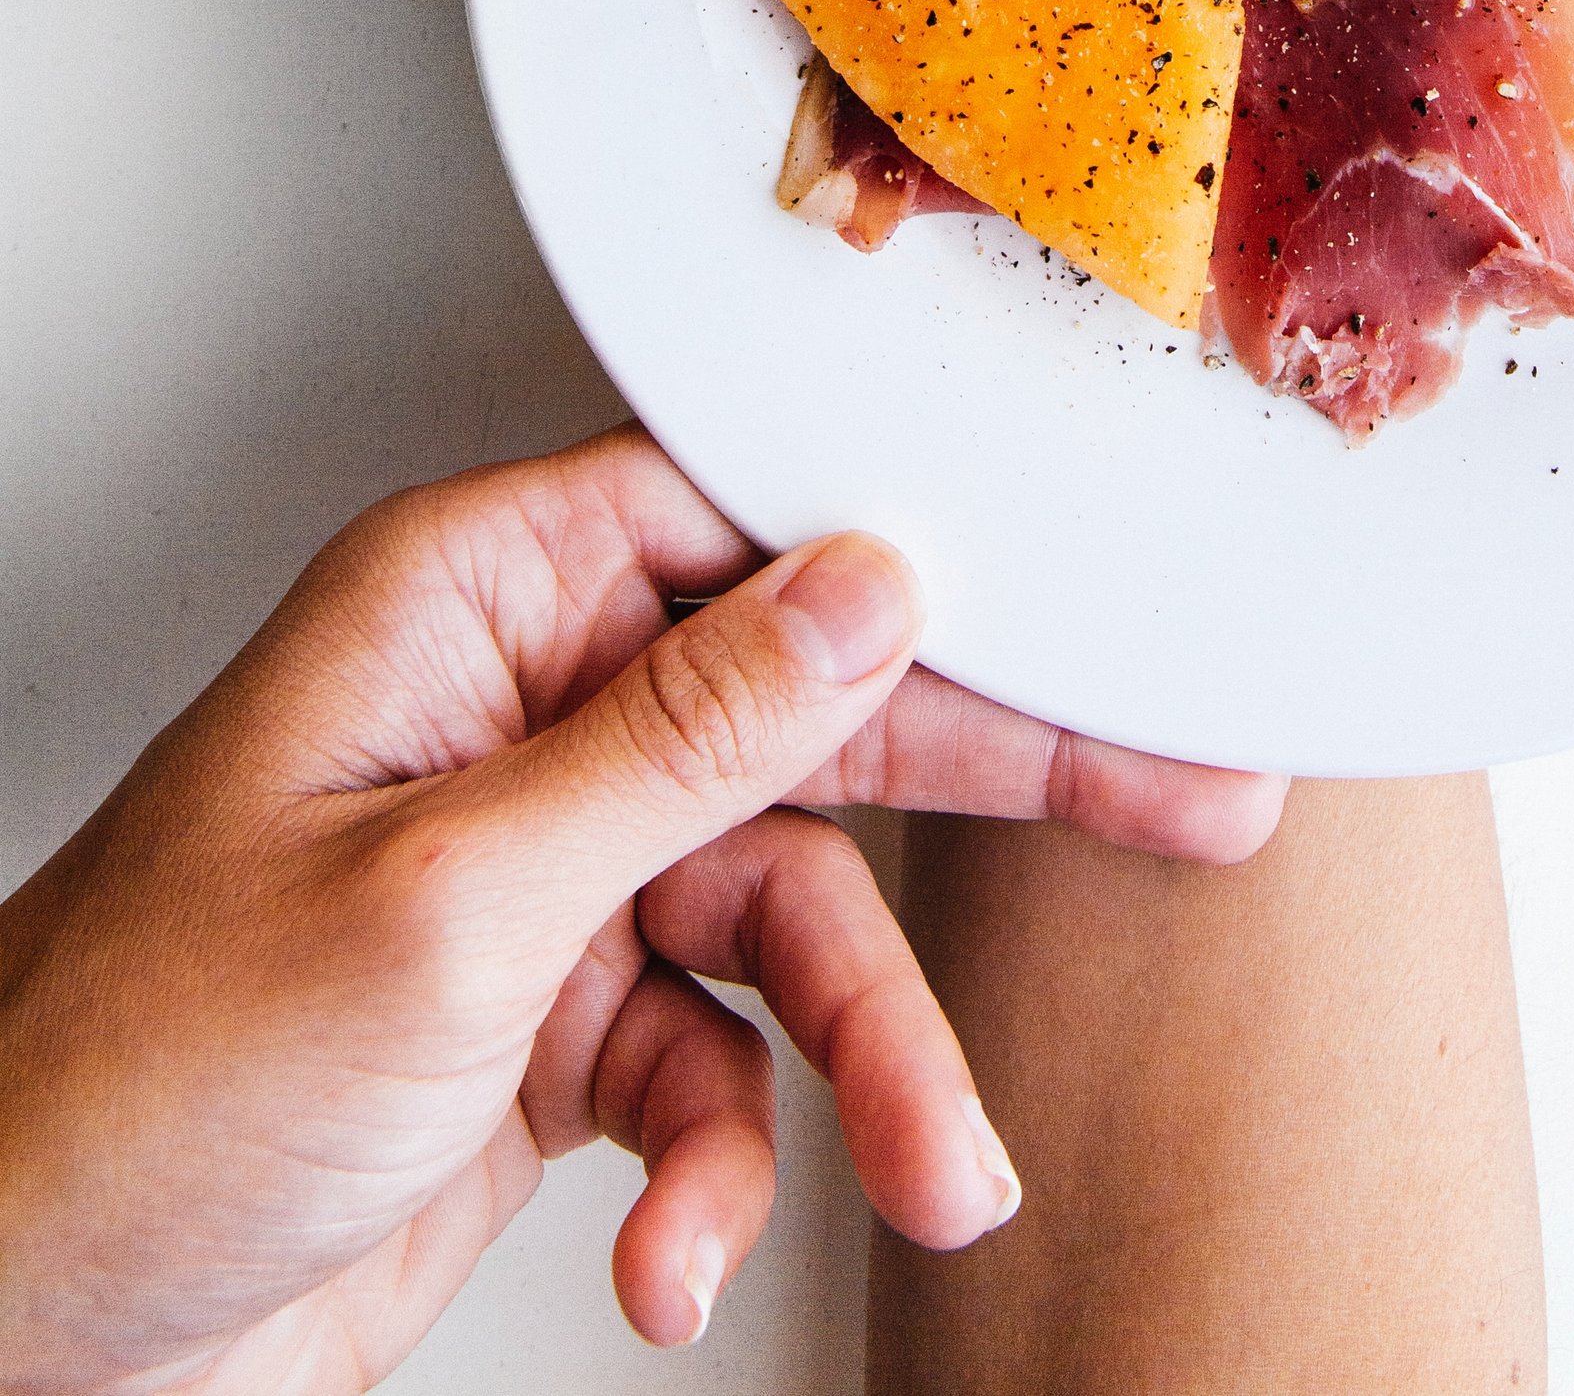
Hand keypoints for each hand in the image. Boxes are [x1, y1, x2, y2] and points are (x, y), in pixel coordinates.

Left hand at [0, 425, 1282, 1395]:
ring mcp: (539, 881)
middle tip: (1181, 810)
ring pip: (787, 930)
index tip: (1097, 622)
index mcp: (475, 609)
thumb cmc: (128, 1080)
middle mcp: (521, 720)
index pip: (756, 534)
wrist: (17, 1332)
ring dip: (855, 1073)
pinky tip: (672, 1252)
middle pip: (814, 727)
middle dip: (988, 803)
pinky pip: (714, 1071)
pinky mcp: (548, 1032)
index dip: (934, 576)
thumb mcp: (445, 897)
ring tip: (930, 1175)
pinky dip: (721, 1169)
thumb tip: (864, 588)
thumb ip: (680, 741)